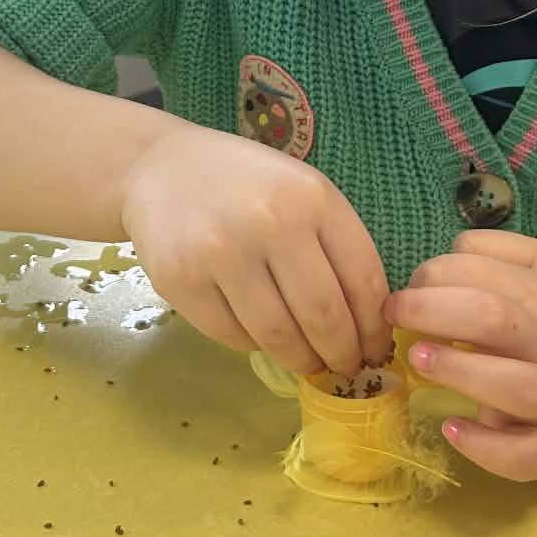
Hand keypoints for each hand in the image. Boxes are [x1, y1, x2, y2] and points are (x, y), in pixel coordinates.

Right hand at [118, 126, 389, 374]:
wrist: (160, 167)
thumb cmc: (246, 184)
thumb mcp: (303, 192)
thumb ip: (336, 246)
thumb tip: (367, 324)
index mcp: (313, 198)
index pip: (362, 281)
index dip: (374, 328)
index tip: (376, 350)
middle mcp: (270, 222)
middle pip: (323, 316)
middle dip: (342, 354)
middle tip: (346, 369)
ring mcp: (221, 252)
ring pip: (278, 335)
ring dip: (301, 360)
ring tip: (308, 363)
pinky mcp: (180, 280)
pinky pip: (233, 336)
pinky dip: (254, 346)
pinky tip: (260, 336)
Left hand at [384, 229, 536, 479]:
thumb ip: (495, 251)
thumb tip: (444, 255)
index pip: (479, 272)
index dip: (430, 275)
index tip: (406, 291)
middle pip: (492, 318)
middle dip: (431, 310)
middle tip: (394, 316)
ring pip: (515, 386)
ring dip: (460, 371)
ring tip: (419, 360)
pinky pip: (523, 454)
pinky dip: (487, 447)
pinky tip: (452, 429)